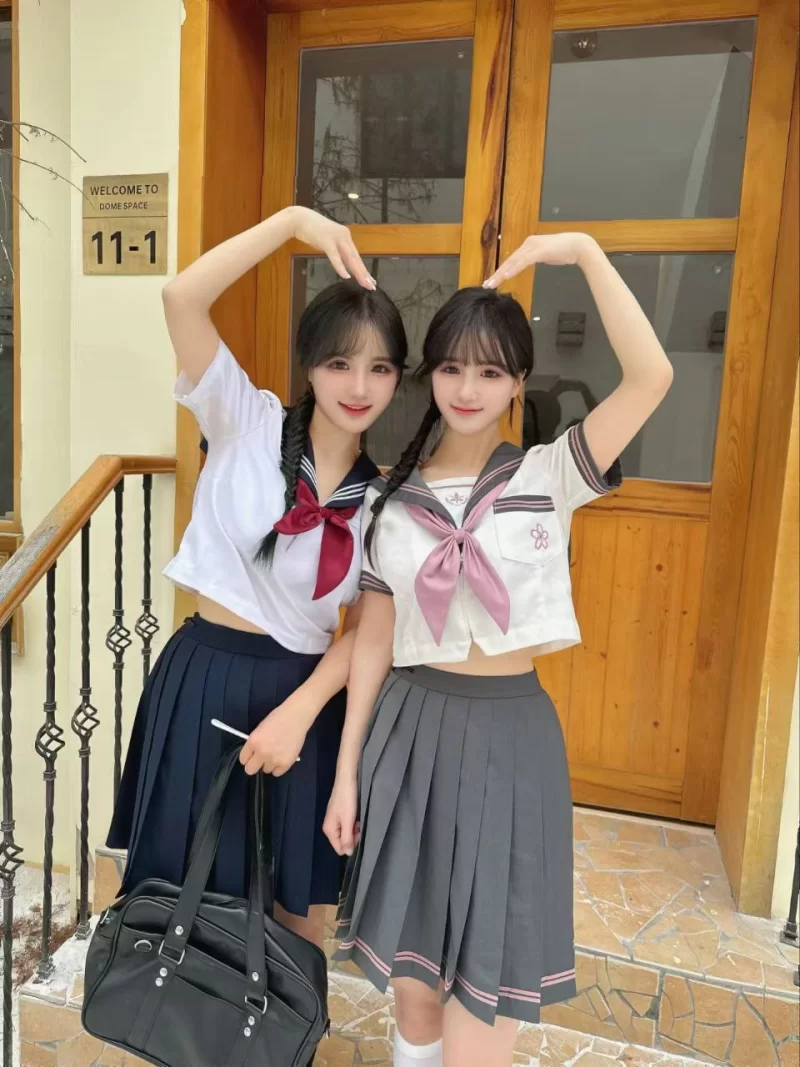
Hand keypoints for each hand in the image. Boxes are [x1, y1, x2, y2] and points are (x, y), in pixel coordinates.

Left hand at [240, 701, 307, 776]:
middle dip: (254, 765)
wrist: (296, 717)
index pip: (243, 759)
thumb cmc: (277, 719)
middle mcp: (261, 752)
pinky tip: (282, 757)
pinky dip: (279, 767)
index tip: (252, 755)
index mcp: (253, 742)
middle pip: (250, 770)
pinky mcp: (286, 763)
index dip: (248, 757)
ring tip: (276, 753)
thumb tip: (253, 754)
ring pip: (266, 770)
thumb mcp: (260, 729)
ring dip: (269, 764)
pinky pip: (277, 773)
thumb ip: (254, 743)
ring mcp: (274, 759)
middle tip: (261, 759)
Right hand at [289, 207, 375, 289]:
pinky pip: (335, 256)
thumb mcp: (329, 241)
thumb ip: (337, 250)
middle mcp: (344, 236)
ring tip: (364, 283)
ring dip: (357, 272)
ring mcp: (336, 238)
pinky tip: (346, 276)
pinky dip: (340, 267)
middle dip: (364, 274)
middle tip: (372, 286)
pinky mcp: (326, 240)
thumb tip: (343, 262)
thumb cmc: (312, 231)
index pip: (356, 256)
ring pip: (349, 258)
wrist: (299, 218)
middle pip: (356, 258)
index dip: (364, 269)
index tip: (370, 281)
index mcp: (346, 237)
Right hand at [323, 775, 359, 856]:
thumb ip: (347, 838)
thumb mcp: (348, 821)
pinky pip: (347, 825)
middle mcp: (330, 826)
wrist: (347, 779)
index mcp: (329, 830)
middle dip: (352, 836)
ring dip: (353, 829)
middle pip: (342, 841)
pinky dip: (353, 823)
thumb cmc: (347, 800)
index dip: (350, 844)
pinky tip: (356, 815)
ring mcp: (334, 820)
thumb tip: (348, 853)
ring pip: (346, 833)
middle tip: (357, 825)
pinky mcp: (340, 814)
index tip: (357, 833)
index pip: (339, 848)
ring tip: (357, 818)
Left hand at [483, 233, 597, 287]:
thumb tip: (527, 263)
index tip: (492, 280)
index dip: (501, 271)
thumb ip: (535, 257)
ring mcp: (534, 246)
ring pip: (514, 261)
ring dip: (502, 273)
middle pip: (509, 261)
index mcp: (529, 245)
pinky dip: (515, 268)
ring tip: (492, 282)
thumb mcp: (545, 255)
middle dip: (497, 274)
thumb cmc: (565, 251)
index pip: (512, 260)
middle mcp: (529, 244)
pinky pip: (524, 261)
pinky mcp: (540, 250)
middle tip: (487, 284)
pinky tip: (507, 275)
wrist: (579, 245)